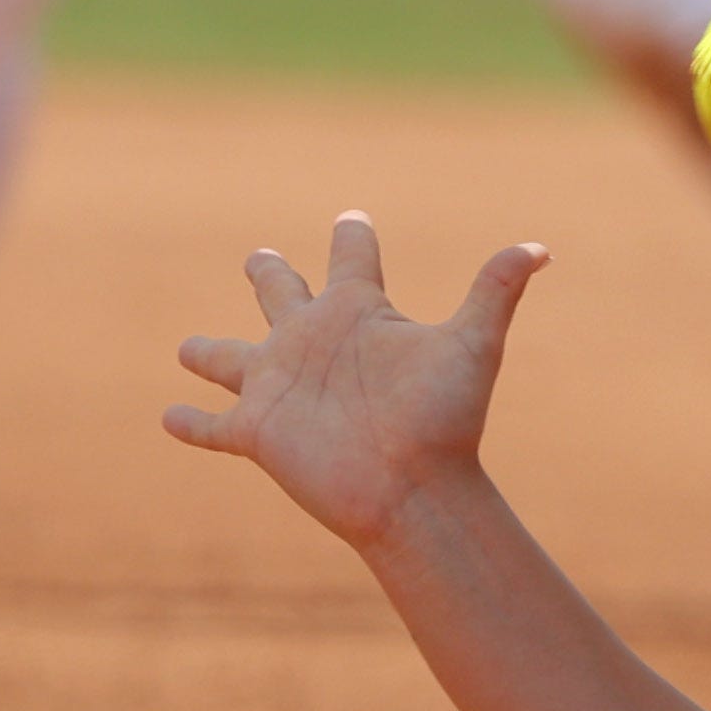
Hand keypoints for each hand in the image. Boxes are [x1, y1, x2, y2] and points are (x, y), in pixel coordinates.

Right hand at [163, 212, 549, 549]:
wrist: (413, 491)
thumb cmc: (443, 418)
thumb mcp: (471, 345)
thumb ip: (496, 289)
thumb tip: (542, 248)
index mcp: (359, 315)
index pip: (352, 260)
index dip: (352, 237)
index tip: (352, 219)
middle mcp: (315, 343)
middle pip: (282, 295)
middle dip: (270, 275)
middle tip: (259, 256)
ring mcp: (282, 388)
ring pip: (231, 359)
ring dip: (208, 352)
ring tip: (187, 346)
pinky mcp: (258, 433)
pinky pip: (213, 425)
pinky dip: (190, 422)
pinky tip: (168, 416)